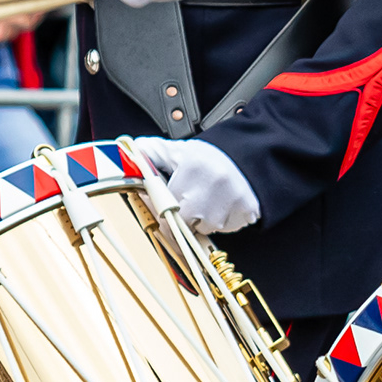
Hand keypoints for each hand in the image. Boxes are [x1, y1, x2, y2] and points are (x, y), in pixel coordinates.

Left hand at [135, 137, 259, 234]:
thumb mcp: (179, 151)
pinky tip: (223, 206)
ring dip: (203, 221)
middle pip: (183, 223)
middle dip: (182, 218)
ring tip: (208, 202)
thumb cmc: (212, 158)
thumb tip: (129, 152)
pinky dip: (222, 223)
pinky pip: (224, 230)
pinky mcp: (246, 212)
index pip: (164, 205)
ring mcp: (230, 201)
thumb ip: (152, 153)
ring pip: (204, 229)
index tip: (161, 211)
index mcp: (192, 168)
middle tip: (187, 205)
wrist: (251, 156)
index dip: (161, 211)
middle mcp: (212, 186)